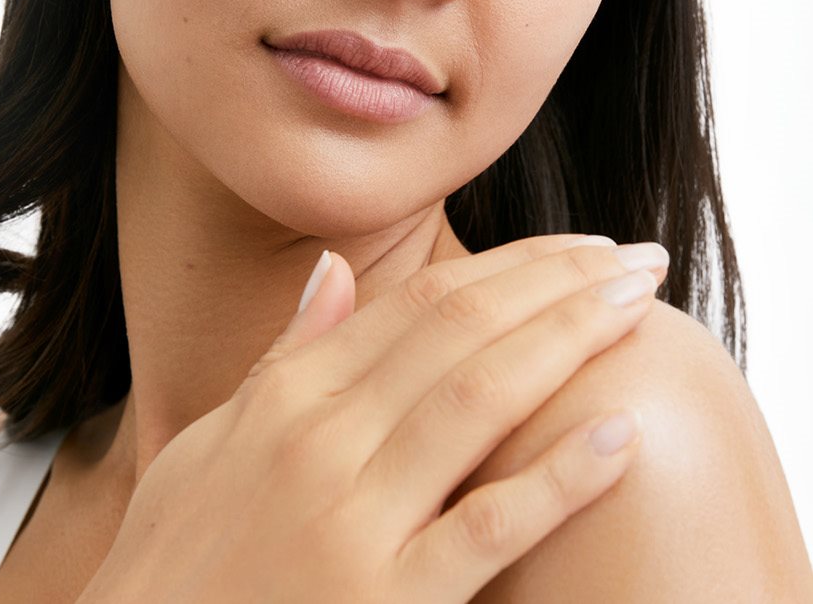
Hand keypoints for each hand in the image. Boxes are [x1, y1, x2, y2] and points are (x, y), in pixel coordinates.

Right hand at [76, 234, 668, 602]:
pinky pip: (486, 528)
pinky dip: (557, 480)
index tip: (574, 248)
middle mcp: (321, 441)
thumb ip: (282, 355)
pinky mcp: (385, 601)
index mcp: (286, 398)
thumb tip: (331, 270)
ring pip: (479, 401)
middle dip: (558, 285)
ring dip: (570, 343)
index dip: (507, 267)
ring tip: (639, 306)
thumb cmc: (176, 557)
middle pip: (460, 332)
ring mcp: (354, 520)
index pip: (416, 303)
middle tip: (635, 257)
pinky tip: (619, 437)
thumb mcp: (212, 439)